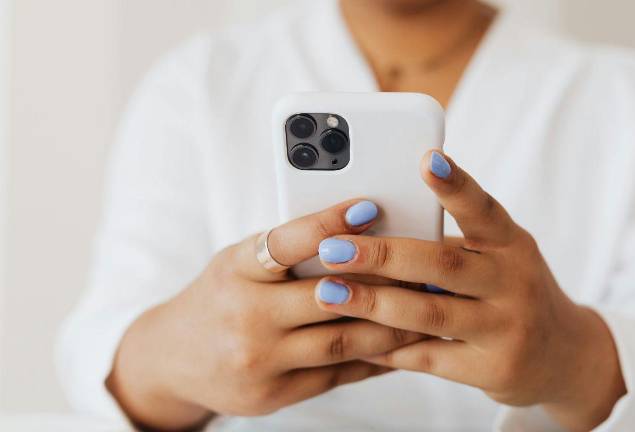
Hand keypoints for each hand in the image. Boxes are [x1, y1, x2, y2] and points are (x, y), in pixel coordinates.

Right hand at [107, 200, 424, 430]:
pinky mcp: (274, 395)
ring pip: (342, 341)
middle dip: (383, 283)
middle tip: (424, 267)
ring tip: (427, 307)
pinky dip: (374, 358)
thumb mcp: (238, 262)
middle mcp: (245, 316)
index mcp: (235, 270)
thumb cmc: (219, 297)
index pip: (284, 242)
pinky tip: (402, 344)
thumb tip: (358, 232)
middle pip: (326, 297)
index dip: (328, 224)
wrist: (173, 359)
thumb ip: (287, 252)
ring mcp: (259, 361)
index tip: (369, 206)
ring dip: (392, 325)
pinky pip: (338, 375)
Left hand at [313, 151, 626, 430]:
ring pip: (430, 313)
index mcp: (512, 244)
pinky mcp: (493, 370)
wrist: (565, 358)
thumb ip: (450, 246)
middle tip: (332, 246)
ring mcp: (506, 329)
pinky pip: (429, 357)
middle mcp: (514, 282)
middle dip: (382, 254)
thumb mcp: (499, 258)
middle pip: (443, 263)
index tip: (426, 159)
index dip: (455, 185)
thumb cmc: (512, 293)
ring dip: (373, 302)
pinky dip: (387, 347)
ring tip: (328, 293)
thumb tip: (373, 229)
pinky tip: (354, 339)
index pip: (483, 209)